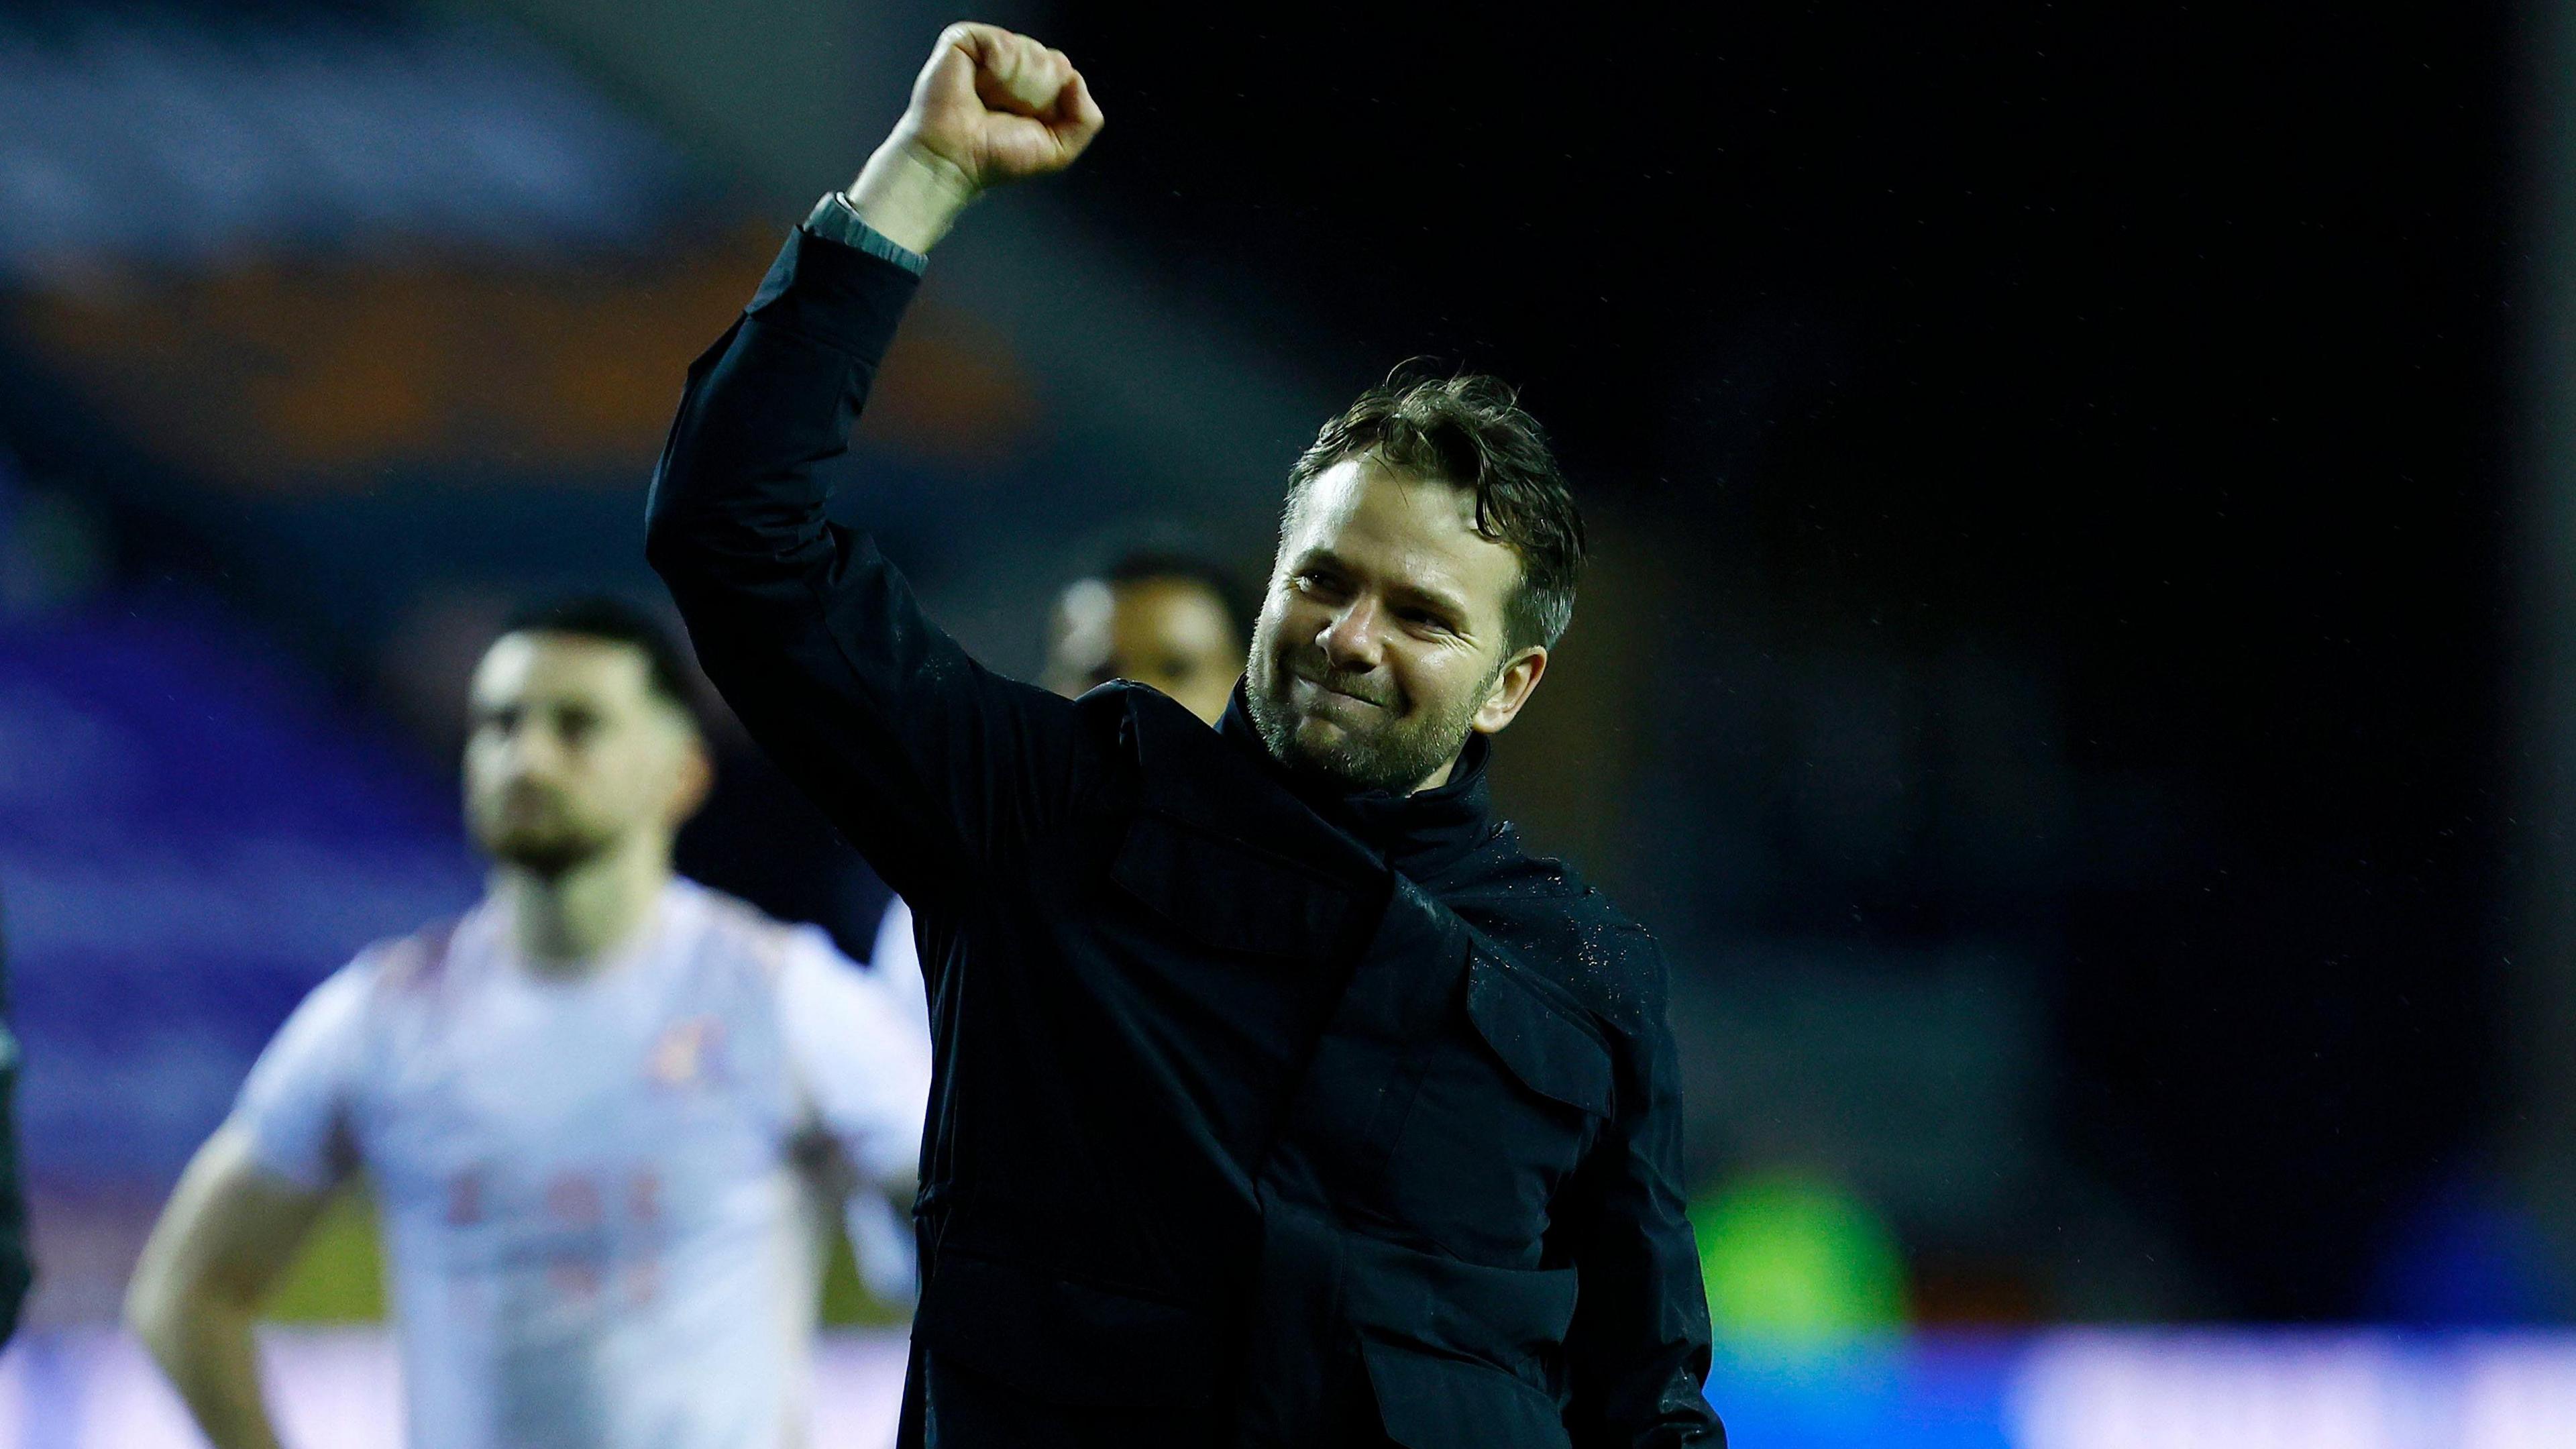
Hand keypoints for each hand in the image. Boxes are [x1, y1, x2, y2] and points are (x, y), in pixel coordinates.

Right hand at [847, 23, 1104, 254]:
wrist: (955, 159)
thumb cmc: (997, 155)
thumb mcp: (1059, 149)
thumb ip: (1087, 119)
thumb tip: (1076, 78)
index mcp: (1033, 83)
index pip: (1064, 71)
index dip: (1052, 100)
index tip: (1026, 121)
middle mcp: (1012, 63)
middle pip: (1052, 60)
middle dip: (1036, 95)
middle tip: (1004, 113)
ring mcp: (988, 49)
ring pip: (1030, 51)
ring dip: (1014, 87)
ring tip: (988, 102)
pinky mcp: (964, 40)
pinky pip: (1003, 43)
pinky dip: (996, 72)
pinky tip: (979, 86)